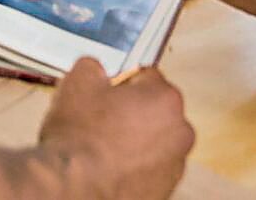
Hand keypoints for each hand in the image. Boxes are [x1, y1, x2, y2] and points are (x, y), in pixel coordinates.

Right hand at [37, 58, 194, 198]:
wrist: (75, 189)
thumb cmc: (81, 138)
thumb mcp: (77, 82)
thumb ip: (93, 66)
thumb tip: (95, 70)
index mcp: (165, 98)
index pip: (146, 76)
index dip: (120, 82)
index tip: (106, 92)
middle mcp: (180, 131)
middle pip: (155, 109)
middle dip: (132, 112)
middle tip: (102, 119)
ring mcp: (175, 165)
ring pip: (154, 141)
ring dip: (134, 141)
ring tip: (102, 147)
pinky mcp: (164, 191)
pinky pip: (149, 168)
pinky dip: (134, 166)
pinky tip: (109, 167)